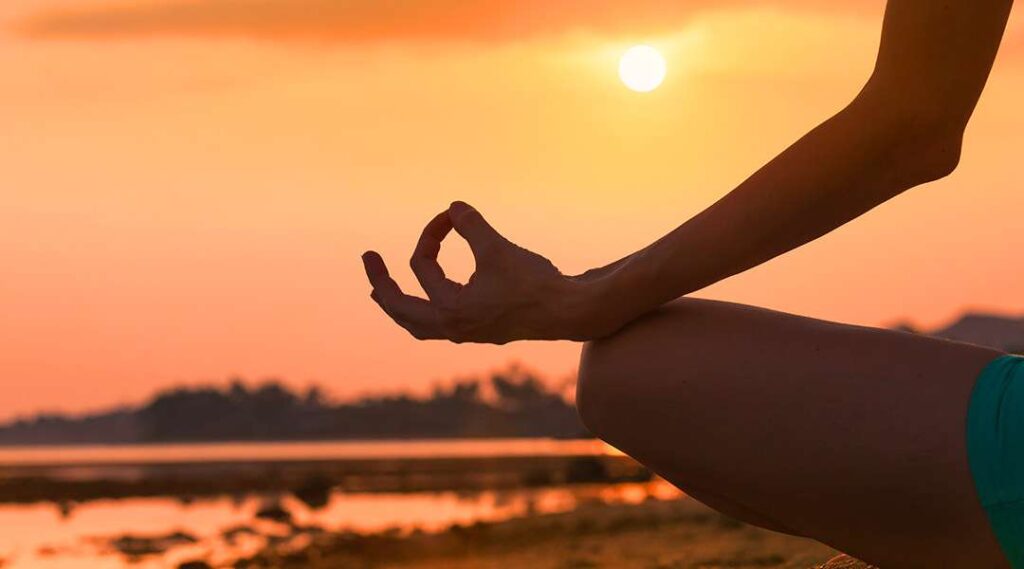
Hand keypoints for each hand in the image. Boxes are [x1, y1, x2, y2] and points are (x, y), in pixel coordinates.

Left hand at [362, 202, 590, 343]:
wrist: (570, 311)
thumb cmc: (534, 282)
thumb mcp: (497, 248)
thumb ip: (471, 225)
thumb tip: (452, 207)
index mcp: (450, 310)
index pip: (422, 265)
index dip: (432, 233)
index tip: (451, 215)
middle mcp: (453, 327)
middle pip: (400, 310)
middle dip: (381, 283)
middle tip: (368, 258)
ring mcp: (466, 332)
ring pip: (417, 325)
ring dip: (398, 305)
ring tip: (380, 292)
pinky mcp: (481, 330)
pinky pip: (437, 326)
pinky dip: (423, 311)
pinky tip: (427, 300)